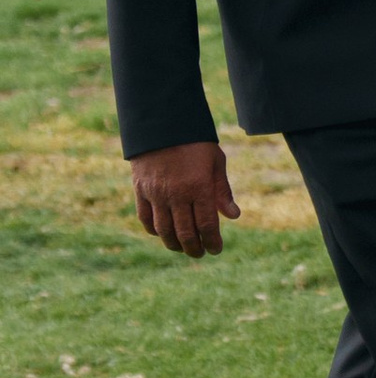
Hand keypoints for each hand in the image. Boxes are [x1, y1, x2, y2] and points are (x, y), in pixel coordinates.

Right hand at [131, 138, 240, 259]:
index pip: (207, 225)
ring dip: (174, 244)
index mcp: (199, 187)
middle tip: (200, 253)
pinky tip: (163, 234)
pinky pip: (146, 218)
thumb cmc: (195, 142)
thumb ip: (223, 191)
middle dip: (194, 248)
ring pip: (164, 231)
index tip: (216, 250)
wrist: (162, 123)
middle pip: (185, 233)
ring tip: (183, 248)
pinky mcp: (140, 190)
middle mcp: (176, 194)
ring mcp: (156, 194)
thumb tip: (233, 216)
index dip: (212, 242)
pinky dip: (155, 231)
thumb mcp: (215, 162)